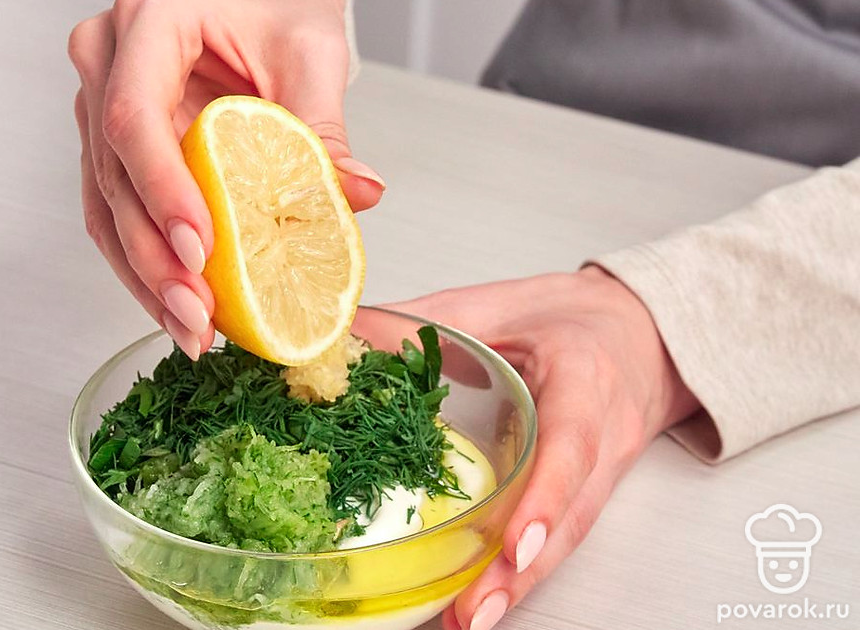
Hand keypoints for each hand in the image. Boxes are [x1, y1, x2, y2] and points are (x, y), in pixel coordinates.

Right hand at [68, 0, 383, 358]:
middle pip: (113, 174)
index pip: (135, 115)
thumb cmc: (272, 0)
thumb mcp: (308, 51)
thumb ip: (326, 126)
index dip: (164, 192)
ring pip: (105, 204)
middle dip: (155, 258)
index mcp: (149, 22)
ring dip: (144, 276)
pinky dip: (145, 262)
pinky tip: (176, 303)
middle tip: (199, 314)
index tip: (202, 249)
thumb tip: (358, 193)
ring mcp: (102, 102)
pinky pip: (116, 210)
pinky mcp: (115, 143)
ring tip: (190, 329)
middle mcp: (109, 60)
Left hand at [385, 267, 699, 629]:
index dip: (546, 497)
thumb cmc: (575, 316)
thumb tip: (353, 335)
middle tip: (474, 611)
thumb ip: (435, 319)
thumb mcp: (505, 302)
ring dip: (521, 584)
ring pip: (570, 536)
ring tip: (471, 618)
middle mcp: (605, 432)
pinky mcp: (591, 488)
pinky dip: (526, 571)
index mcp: (586, 378)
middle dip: (523, 571)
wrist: (639, 331)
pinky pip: (563, 533)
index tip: (516, 545)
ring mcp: (605, 468)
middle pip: (572, 514)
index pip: (573, 443)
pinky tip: (486, 596)